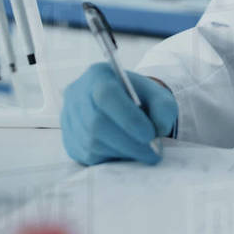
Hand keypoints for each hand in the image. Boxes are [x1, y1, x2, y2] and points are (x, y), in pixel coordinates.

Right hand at [60, 63, 177, 165]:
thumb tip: (158, 128)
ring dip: (122, 152)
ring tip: (143, 153)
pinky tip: (126, 152)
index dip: (128, 118)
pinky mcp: (69, 140)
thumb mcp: (158, 96)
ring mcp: (69, 118)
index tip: (150, 135)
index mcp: (98, 75)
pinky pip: (87, 155)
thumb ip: (164, 108)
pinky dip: (111, 157)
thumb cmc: (140, 99)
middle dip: (128, 142)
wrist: (124, 106)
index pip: (106, 95)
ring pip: (92, 142)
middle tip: (152, 153)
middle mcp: (77, 94)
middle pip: (97, 123)